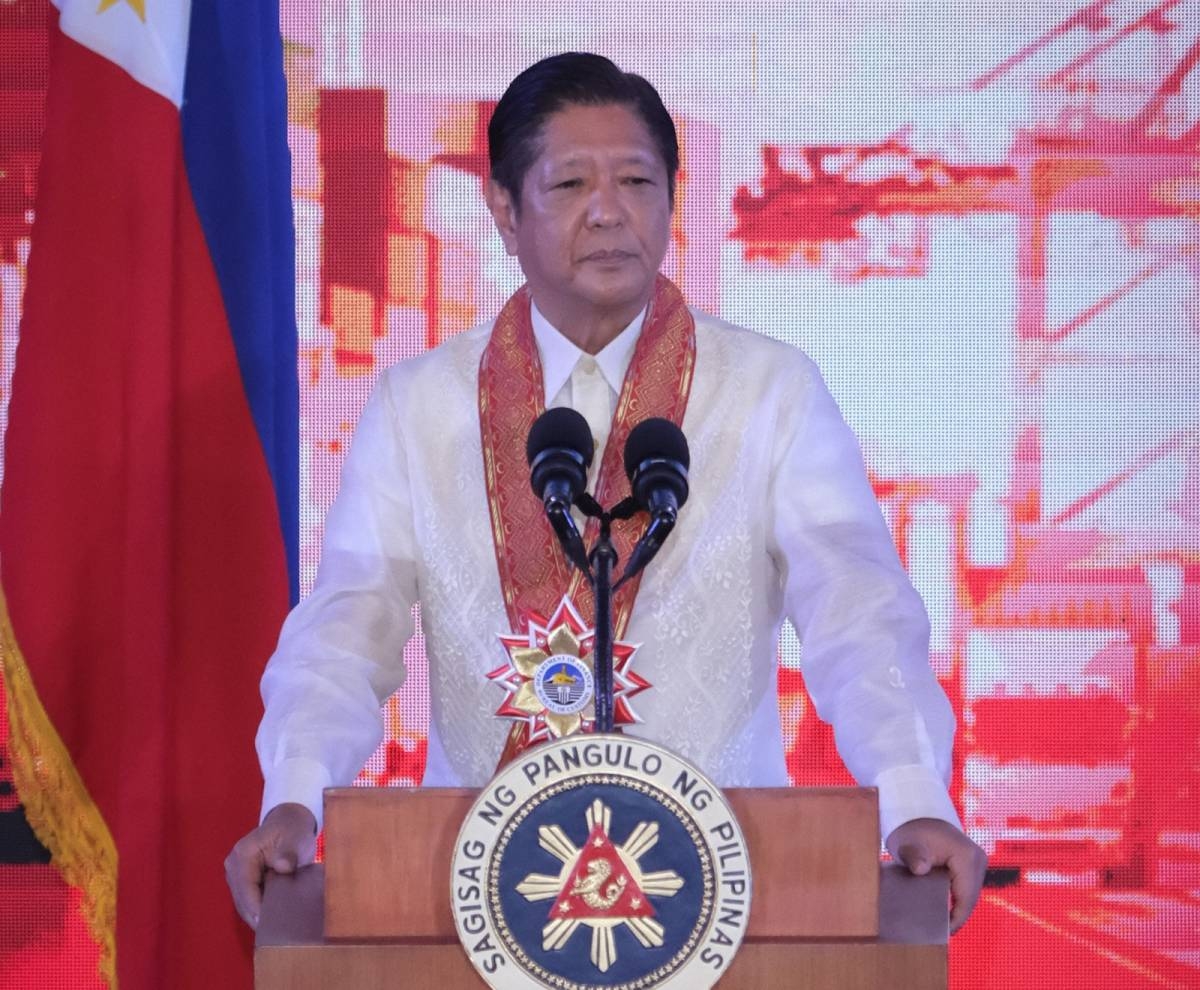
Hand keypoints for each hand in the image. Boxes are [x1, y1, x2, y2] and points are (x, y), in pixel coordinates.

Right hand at [224, 802, 317, 928]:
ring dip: (257, 916)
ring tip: (273, 933)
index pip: (246, 886)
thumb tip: (283, 866)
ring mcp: (237, 875)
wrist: (289, 823)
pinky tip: (271, 923)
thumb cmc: (291, 829)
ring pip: (244, 903)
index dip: (255, 905)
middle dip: (255, 916)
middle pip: (242, 899)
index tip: (266, 923)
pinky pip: (249, 900)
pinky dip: (259, 911)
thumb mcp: (294, 837)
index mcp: (243, 854)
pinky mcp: (244, 882)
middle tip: (272, 935)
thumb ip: (287, 852)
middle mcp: (234, 866)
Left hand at [885, 817, 986, 933]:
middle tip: (940, 932)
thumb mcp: (910, 844)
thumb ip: (915, 858)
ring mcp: (977, 861)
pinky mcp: (972, 864)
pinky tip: (945, 910)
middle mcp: (978, 859)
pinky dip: (957, 898)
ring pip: (969, 894)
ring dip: (957, 908)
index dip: (957, 918)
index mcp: (967, 857)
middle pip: (970, 898)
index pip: (966, 897)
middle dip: (957, 915)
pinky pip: (966, 887)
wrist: (917, 814)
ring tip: (941, 924)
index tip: (944, 933)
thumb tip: (920, 869)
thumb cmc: (913, 830)